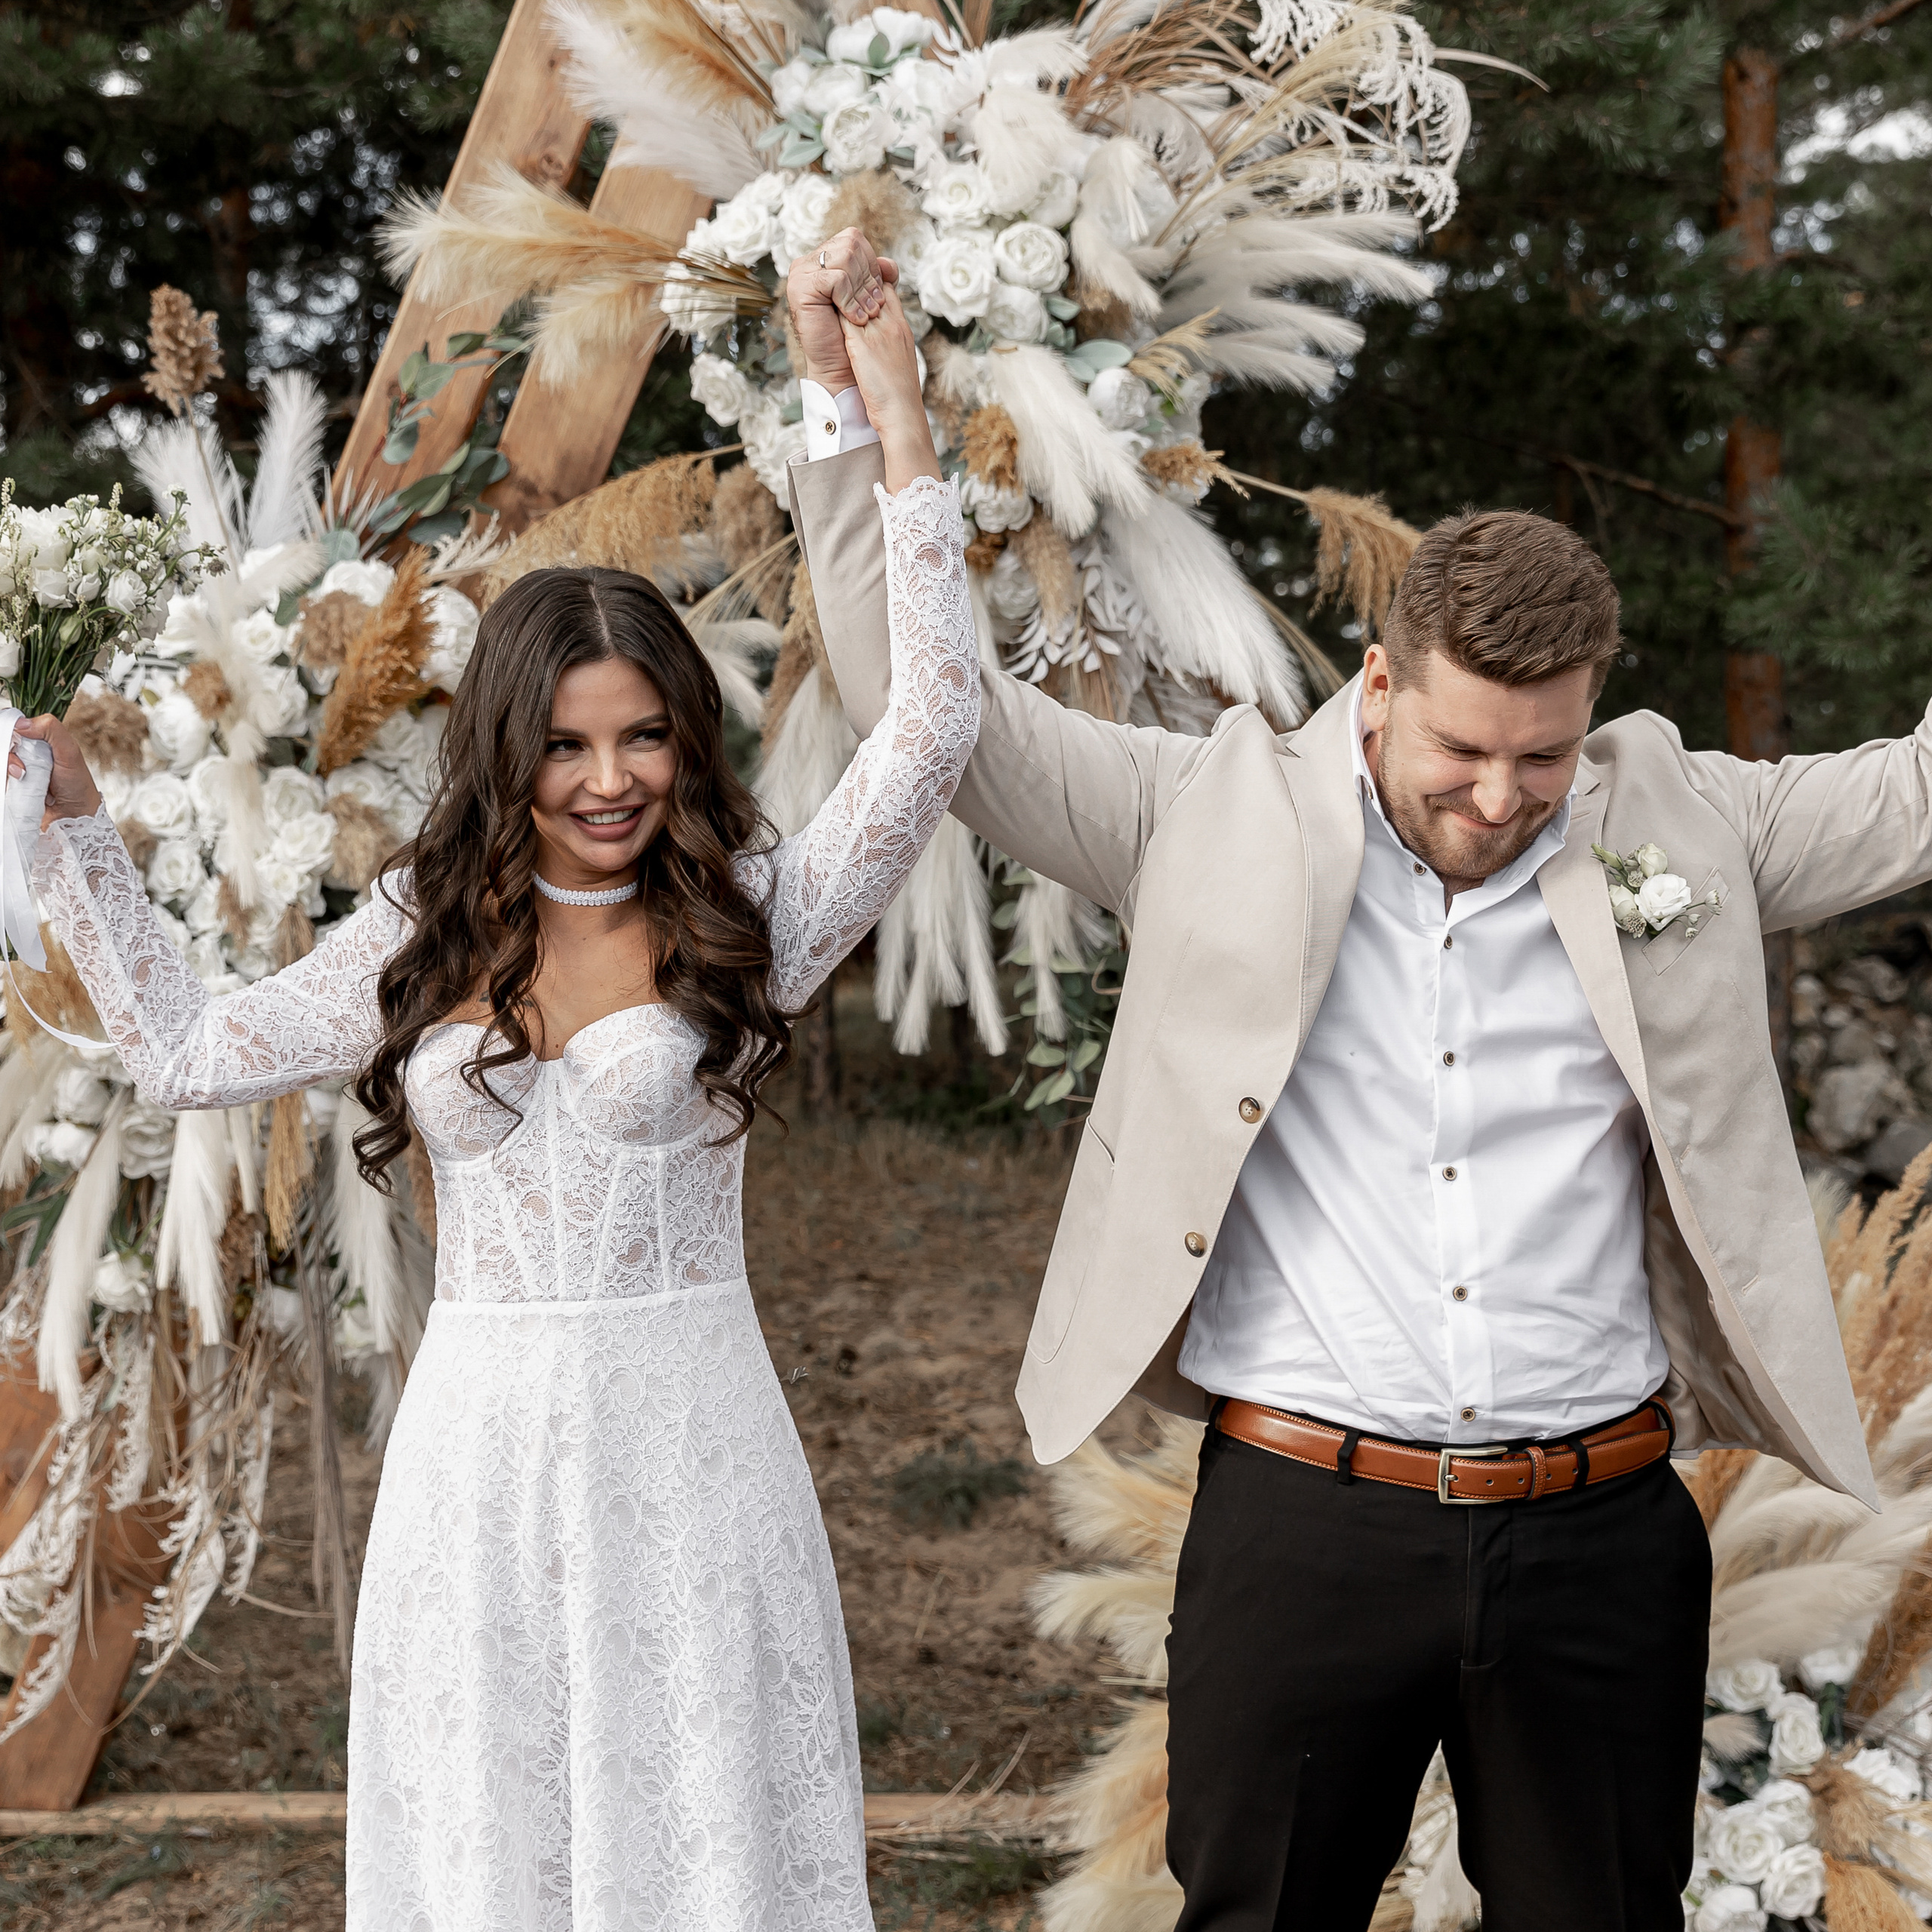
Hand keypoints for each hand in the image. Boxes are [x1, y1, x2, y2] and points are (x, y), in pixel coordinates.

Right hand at [10, 715, 102, 826]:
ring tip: (22, 777)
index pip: (12, 726)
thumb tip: (21, 723)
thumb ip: (50, 730)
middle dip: (9, 753)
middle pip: (4, 743)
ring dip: (7, 766)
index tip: (17, 738)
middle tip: (22, 768)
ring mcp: (16, 769)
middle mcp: (25, 753)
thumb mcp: (70, 751)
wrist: (74, 816)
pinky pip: (1, 778)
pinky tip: (16, 784)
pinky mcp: (11, 786)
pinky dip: (4, 781)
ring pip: (1, 760)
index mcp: (38, 740)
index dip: (9, 729)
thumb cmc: (76, 784)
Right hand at [785, 228, 898, 394]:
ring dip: (861, 289)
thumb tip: (889, 261)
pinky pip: (836, 279)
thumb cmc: (855, 336)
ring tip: (865, 314)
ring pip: (845, 257)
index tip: (877, 293)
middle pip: (850, 244)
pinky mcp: (799, 288)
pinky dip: (850, 299)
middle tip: (874, 306)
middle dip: (868, 276)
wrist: (842, 368)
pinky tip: (854, 319)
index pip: (854, 239)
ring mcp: (801, 273)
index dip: (871, 264)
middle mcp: (808, 262)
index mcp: (823, 260)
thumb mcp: (871, 299)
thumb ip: (879, 278)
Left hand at [840, 288, 940, 493]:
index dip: (868, 277)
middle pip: (870, 283)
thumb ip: (885, 339)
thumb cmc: (899, 395)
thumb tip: (866, 326)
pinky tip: (819, 304)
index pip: (885, 288)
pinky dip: (833, 306)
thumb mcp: (896, 359)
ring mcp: (878, 332)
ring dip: (840, 286)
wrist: (902, 415)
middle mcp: (890, 323)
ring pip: (856, 293)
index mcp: (900, 326)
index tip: (853, 275)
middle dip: (851, 274)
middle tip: (832, 268)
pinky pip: (845, 314)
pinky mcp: (863, 345)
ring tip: (823, 283)